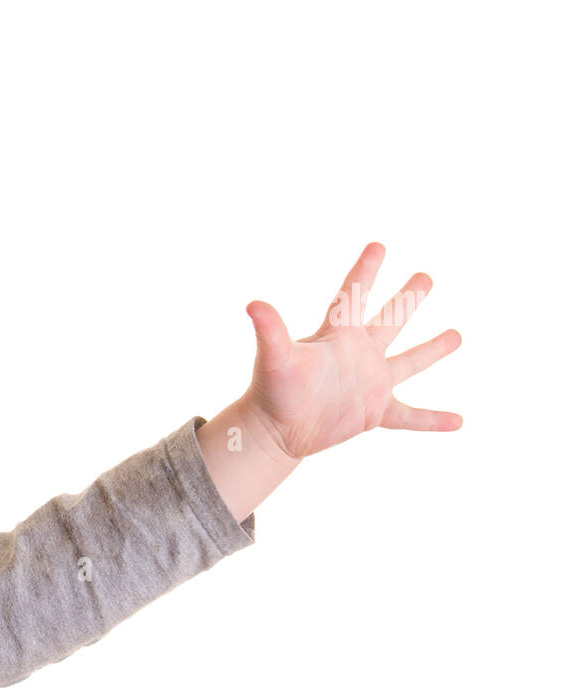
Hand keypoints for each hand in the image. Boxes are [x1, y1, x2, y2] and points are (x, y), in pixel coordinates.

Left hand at [241, 242, 462, 460]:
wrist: (274, 430)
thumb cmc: (272, 390)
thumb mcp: (275, 358)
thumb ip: (270, 331)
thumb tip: (253, 304)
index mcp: (338, 336)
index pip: (354, 295)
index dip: (365, 270)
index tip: (378, 245)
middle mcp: (358, 355)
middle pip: (389, 320)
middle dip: (407, 298)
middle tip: (425, 276)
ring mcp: (370, 383)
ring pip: (408, 362)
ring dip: (432, 350)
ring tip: (457, 335)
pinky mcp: (374, 412)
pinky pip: (410, 416)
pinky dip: (432, 420)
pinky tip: (458, 422)